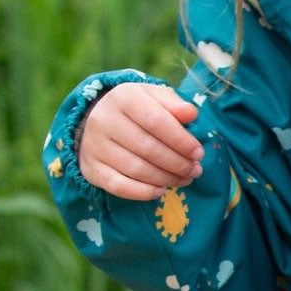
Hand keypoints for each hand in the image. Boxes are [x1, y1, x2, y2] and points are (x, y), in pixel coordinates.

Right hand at [78, 85, 203, 199]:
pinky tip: (160, 191)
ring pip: (135, 169)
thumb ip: (174, 104)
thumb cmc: (137, 109)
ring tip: (184, 179)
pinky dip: (142, 192)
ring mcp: (94, 146)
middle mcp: (104, 120)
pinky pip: (118, 186)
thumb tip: (192, 113)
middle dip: (177, 163)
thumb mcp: (155, 97)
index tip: (198, 153)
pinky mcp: (91, 168)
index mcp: (123, 97)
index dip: (181, 140)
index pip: (155, 120)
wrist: (99, 120)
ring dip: (165, 178)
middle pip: (147, 148)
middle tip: (195, 170)